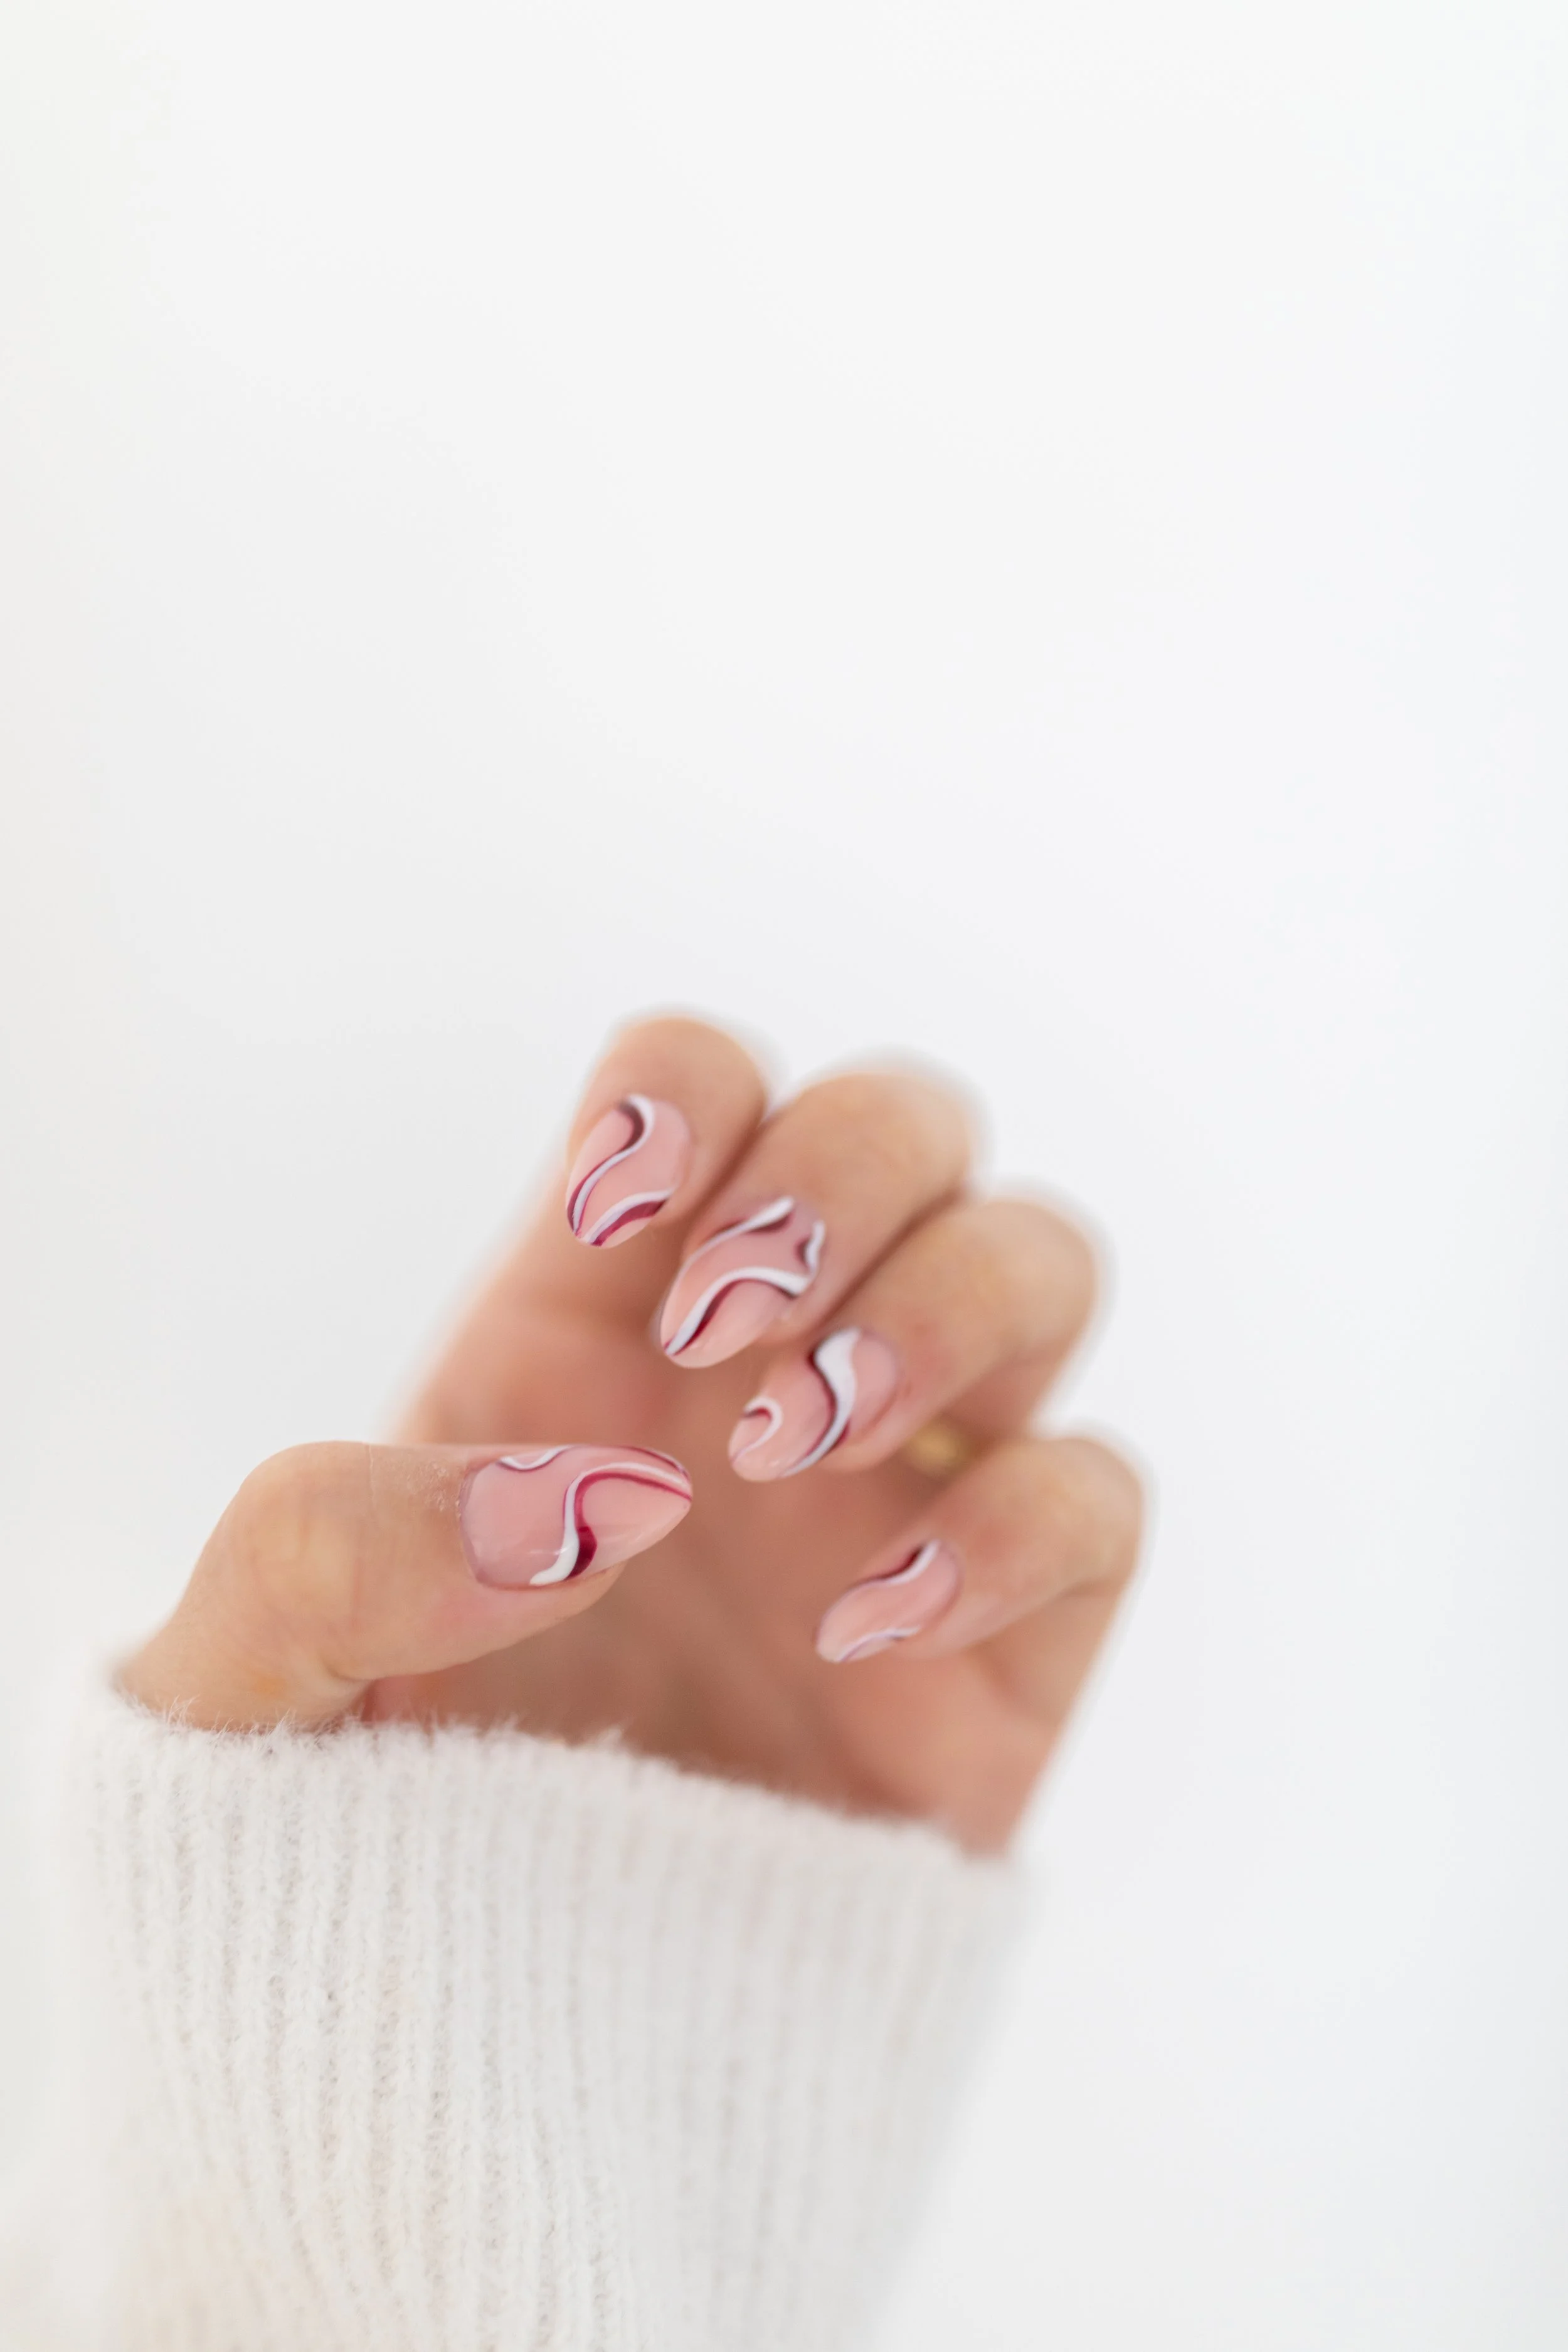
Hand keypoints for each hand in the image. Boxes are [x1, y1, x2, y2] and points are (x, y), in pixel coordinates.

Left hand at [122, 1016, 1142, 1848]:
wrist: (483, 2041)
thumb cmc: (355, 1828)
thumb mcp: (250, 1686)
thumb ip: (327, 1551)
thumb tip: (588, 1497)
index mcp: (597, 1319)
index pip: (699, 1083)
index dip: (686, 1102)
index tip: (613, 1235)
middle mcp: (772, 1369)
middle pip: (910, 1122)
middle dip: (842, 1178)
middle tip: (722, 1339)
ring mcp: (903, 1487)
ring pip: (1039, 1260)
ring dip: (943, 1308)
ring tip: (792, 1451)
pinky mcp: (1007, 1637)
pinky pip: (1097, 1501)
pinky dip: (1012, 1528)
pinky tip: (861, 1627)